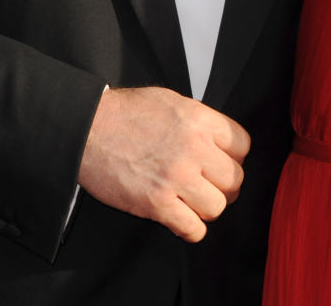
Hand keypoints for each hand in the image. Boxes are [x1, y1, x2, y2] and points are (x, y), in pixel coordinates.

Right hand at [78, 86, 249, 241]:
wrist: (88, 128)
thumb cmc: (125, 113)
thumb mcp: (170, 101)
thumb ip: (198, 120)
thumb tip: (217, 139)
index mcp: (198, 119)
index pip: (242, 144)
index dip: (234, 156)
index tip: (224, 161)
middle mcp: (193, 148)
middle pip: (235, 179)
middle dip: (224, 185)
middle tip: (210, 185)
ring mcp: (175, 177)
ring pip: (218, 207)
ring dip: (207, 208)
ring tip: (193, 201)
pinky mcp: (156, 203)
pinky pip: (193, 229)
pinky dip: (190, 229)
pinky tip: (180, 217)